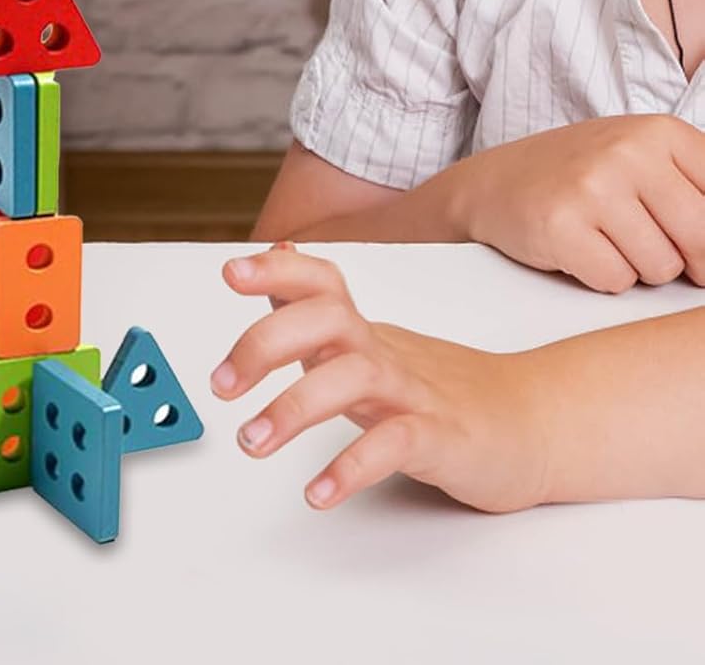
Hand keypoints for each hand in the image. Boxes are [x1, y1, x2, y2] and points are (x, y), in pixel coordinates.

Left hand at [212, 245, 546, 512]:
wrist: (532, 425)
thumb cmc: (440, 389)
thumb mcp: (367, 347)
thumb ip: (317, 315)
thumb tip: (274, 261)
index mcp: (362, 331)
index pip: (321, 282)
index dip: (277, 271)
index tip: (231, 273)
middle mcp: (383, 352)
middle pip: (324, 320)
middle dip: (263, 343)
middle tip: (220, 385)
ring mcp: (414, 393)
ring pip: (351, 379)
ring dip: (293, 408)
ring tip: (252, 442)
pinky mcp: (441, 440)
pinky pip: (394, 446)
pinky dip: (352, 467)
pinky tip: (319, 491)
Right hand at [450, 115, 704, 292]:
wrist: (493, 183)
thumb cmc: (578, 177)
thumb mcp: (642, 158)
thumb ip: (696, 189)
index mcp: (659, 132)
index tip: (682, 232)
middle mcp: (628, 152)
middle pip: (702, 240)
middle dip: (682, 257)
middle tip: (644, 239)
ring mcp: (592, 187)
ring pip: (662, 267)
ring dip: (637, 267)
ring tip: (604, 237)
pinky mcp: (561, 226)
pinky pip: (617, 281)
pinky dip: (601, 276)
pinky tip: (579, 247)